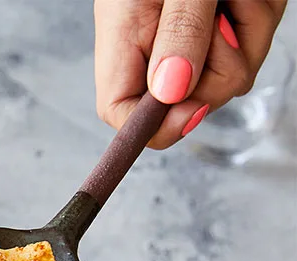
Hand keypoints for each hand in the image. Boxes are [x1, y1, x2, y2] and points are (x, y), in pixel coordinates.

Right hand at [94, 0, 287, 147]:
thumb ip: (178, 31)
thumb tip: (172, 93)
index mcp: (125, 39)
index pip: (122, 113)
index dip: (154, 124)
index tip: (190, 104)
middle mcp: (156, 46)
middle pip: (189, 99)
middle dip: (222, 63)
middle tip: (224, 14)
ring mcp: (194, 38)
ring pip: (233, 73)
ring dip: (251, 28)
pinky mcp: (227, 26)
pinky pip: (256, 40)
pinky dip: (262, 10)